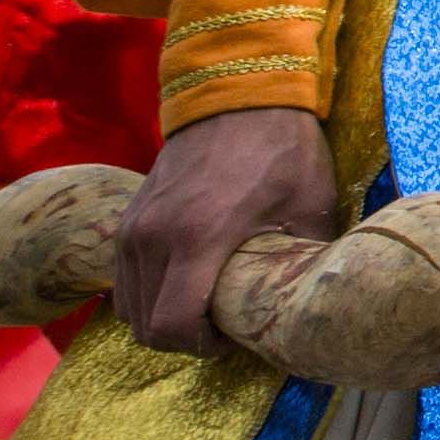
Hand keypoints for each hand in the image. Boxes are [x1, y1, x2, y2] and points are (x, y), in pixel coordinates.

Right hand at [113, 109, 337, 355]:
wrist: (241, 92)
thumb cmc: (283, 148)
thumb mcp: (311, 204)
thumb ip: (304, 260)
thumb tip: (315, 303)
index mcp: (197, 239)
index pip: (172, 327)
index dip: (204, 347)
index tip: (236, 333)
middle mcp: (152, 238)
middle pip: (147, 327)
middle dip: (185, 338)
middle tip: (226, 323)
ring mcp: (134, 228)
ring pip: (130, 308)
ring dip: (163, 317)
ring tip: (208, 302)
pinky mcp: (129, 219)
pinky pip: (124, 280)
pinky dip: (149, 293)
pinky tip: (188, 279)